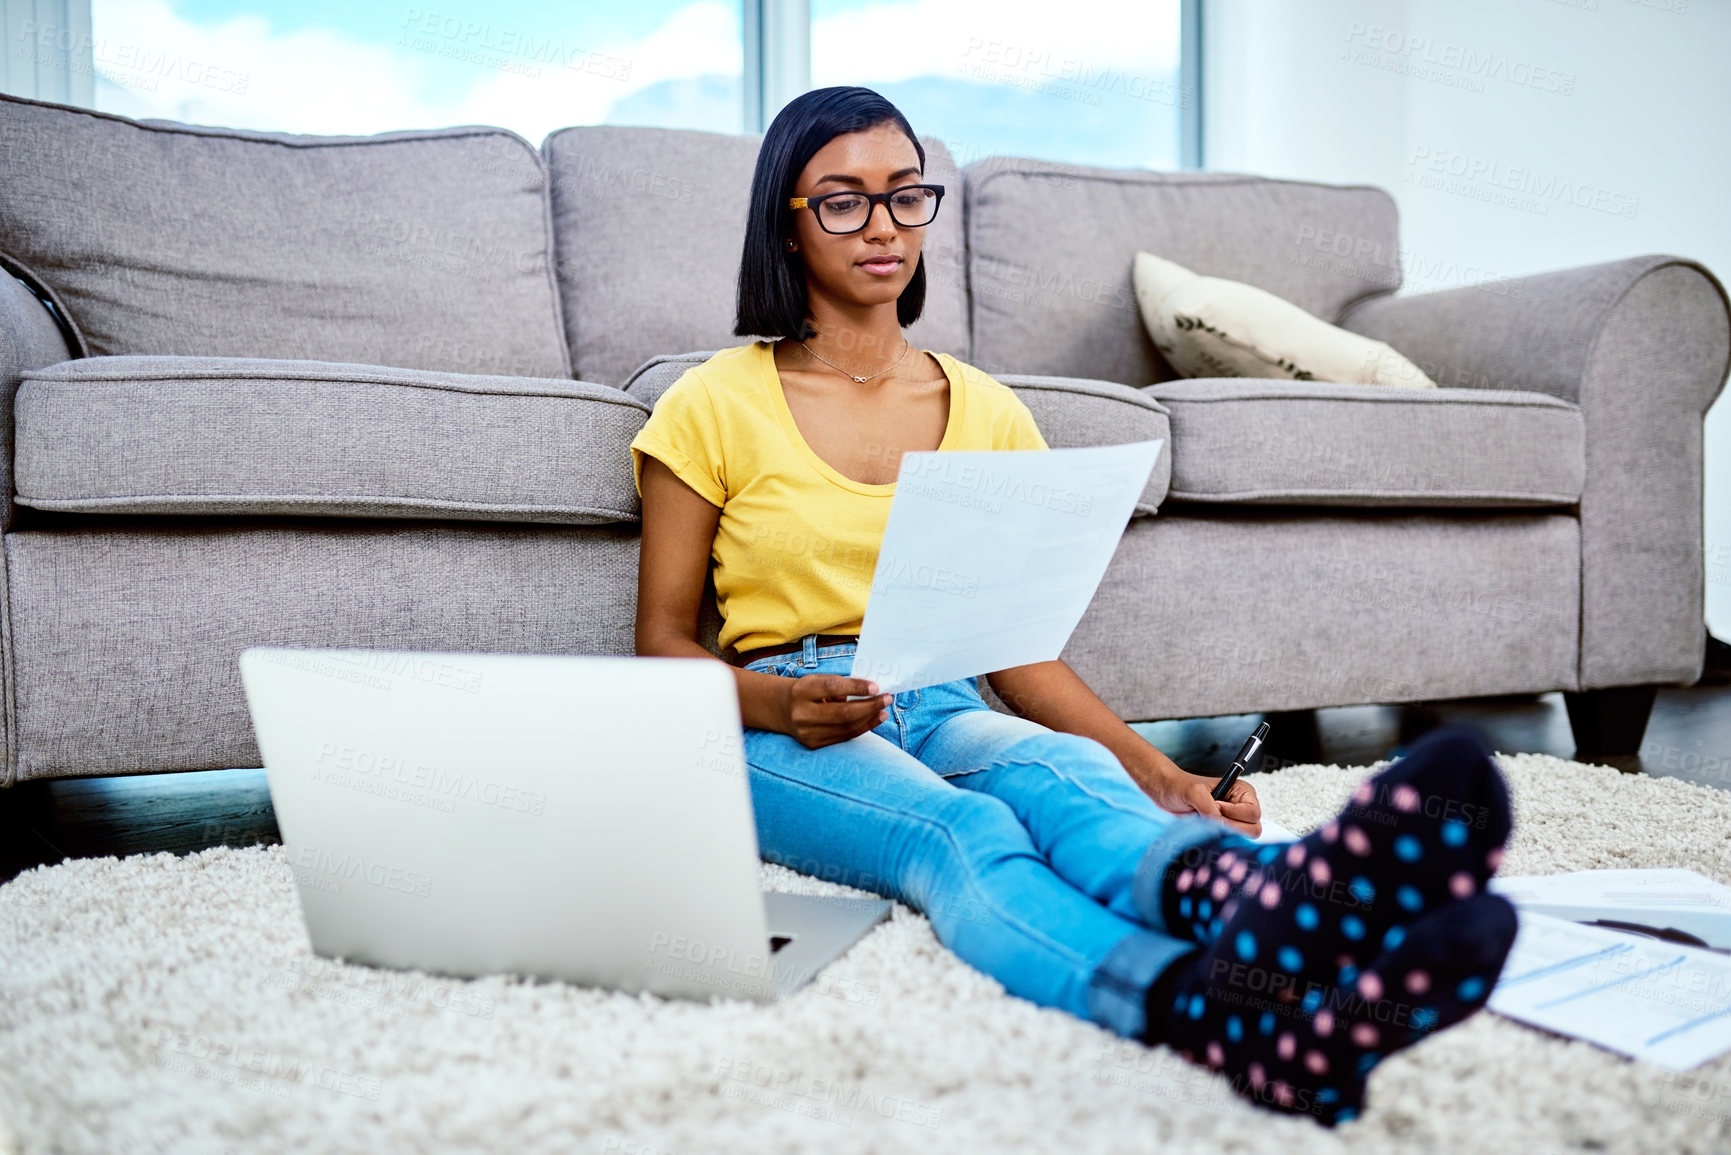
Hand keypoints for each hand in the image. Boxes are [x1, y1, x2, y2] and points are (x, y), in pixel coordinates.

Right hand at [781, 675, 890, 748]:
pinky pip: (844, 736)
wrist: (784, 709)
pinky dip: (862, 727)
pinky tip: (874, 719)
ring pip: (846, 727)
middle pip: (843, 713)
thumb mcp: (818, 680)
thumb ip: (841, 685)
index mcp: (802, 691)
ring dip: (869, 718)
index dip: (856, 687)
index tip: (876, 687)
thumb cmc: (808, 691)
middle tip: (887, 698)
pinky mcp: (814, 744)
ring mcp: (807, 732)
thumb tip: (871, 691)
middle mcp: (802, 713)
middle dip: (869, 706)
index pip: (833, 687)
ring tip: (883, 709)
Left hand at [1146, 769, 1262, 838]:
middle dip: (1231, 825)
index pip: (1253, 812)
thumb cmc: (1181, 786)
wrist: (1168, 793)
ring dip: (1224, 832)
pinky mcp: (1224, 831)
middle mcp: (1242, 807)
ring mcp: (1234, 821)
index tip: (1216, 806)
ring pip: (1244, 838)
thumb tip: (1220, 824)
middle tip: (1210, 816)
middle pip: (1253, 828)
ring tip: (1207, 820)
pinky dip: (1218, 838)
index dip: (1234, 813)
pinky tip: (1206, 827)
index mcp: (1243, 792)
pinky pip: (1230, 842)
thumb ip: (1209, 807)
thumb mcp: (1194, 792)